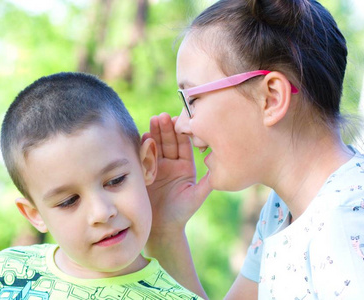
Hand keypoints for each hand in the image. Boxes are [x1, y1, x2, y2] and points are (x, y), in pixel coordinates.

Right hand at [142, 113, 211, 233]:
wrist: (161, 228)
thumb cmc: (181, 213)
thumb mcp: (197, 196)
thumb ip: (208, 181)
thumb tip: (220, 164)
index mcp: (186, 167)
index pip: (184, 145)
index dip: (181, 133)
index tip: (180, 120)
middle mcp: (172, 164)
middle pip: (169, 142)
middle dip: (166, 129)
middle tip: (163, 117)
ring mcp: (157, 167)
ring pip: (157, 146)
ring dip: (155, 133)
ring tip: (153, 120)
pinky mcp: (145, 172)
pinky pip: (144, 156)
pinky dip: (144, 146)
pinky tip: (143, 135)